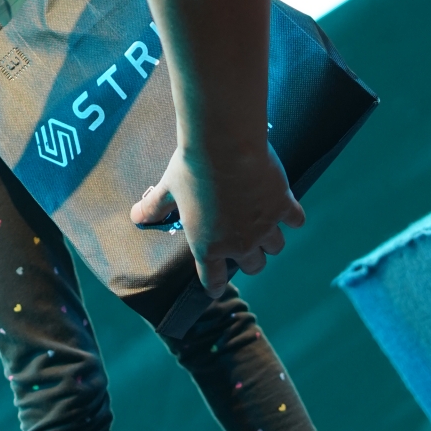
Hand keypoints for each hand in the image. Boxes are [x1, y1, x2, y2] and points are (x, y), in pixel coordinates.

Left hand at [130, 141, 304, 297]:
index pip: (214, 280)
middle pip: (254, 266)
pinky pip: (295, 221)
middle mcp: (239, 243)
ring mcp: (264, 227)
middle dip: (249, 258)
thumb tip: (135, 217)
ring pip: (275, 247)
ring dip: (270, 239)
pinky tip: (284, 206)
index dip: (215, 285)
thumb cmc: (192, 167)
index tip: (217, 286)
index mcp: (208, 245)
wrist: (225, 145)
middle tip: (243, 243)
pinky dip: (291, 216)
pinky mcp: (283, 206)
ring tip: (262, 223)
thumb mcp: (167, 188)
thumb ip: (154, 207)